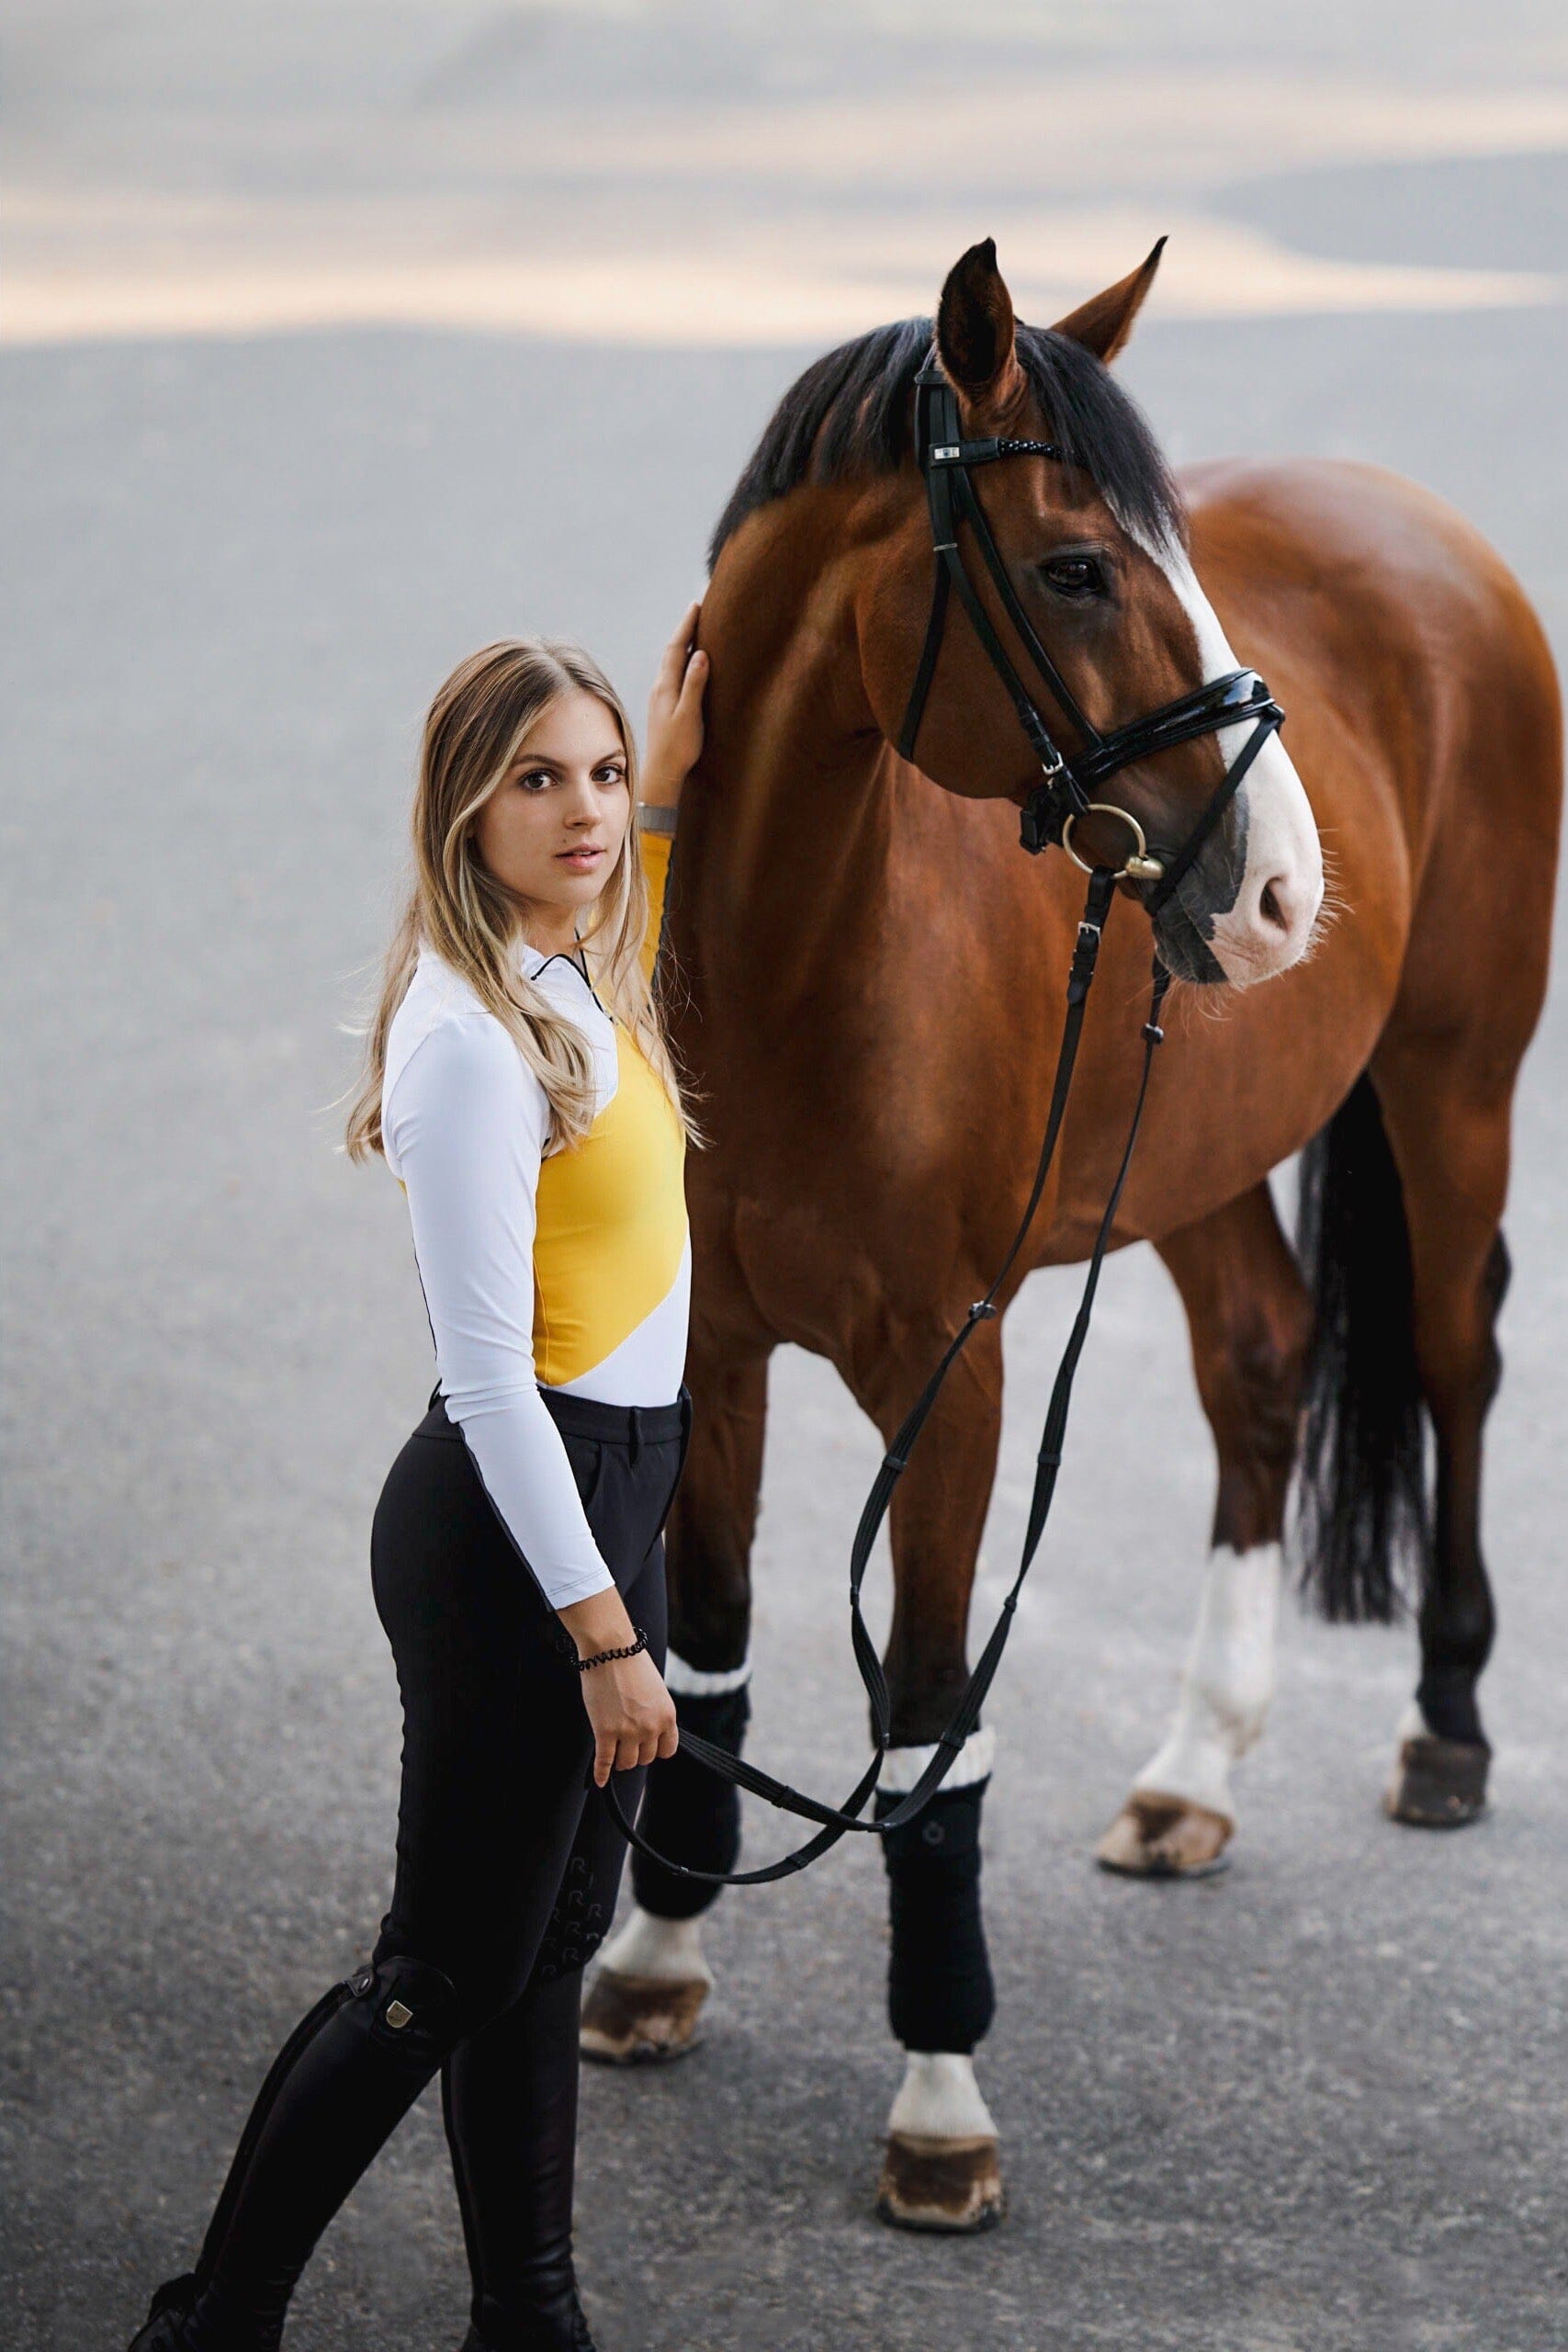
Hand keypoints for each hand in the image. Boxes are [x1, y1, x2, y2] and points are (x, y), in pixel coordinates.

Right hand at [557, 1587, 678, 1786]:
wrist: (611, 1648)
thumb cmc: (631, 1663)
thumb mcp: (656, 1690)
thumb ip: (654, 1712)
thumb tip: (648, 1731)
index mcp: (667, 1715)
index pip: (667, 1750)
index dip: (655, 1749)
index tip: (645, 1746)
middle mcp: (651, 1727)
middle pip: (645, 1758)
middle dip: (635, 1752)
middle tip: (625, 1743)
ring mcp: (628, 1732)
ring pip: (626, 1763)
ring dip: (620, 1760)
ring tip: (613, 1752)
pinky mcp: (605, 1732)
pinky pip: (605, 1762)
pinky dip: (601, 1773)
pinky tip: (600, 1779)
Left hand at [642, 600, 707, 808]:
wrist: (662, 772)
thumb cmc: (678, 747)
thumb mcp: (689, 715)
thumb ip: (695, 684)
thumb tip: (700, 654)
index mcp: (666, 686)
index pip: (677, 648)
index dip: (686, 626)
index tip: (696, 606)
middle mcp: (660, 688)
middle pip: (672, 651)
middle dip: (684, 630)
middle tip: (697, 611)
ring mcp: (660, 697)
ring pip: (671, 663)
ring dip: (682, 645)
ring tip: (695, 631)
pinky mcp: (664, 707)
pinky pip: (673, 674)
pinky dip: (681, 662)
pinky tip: (688, 665)